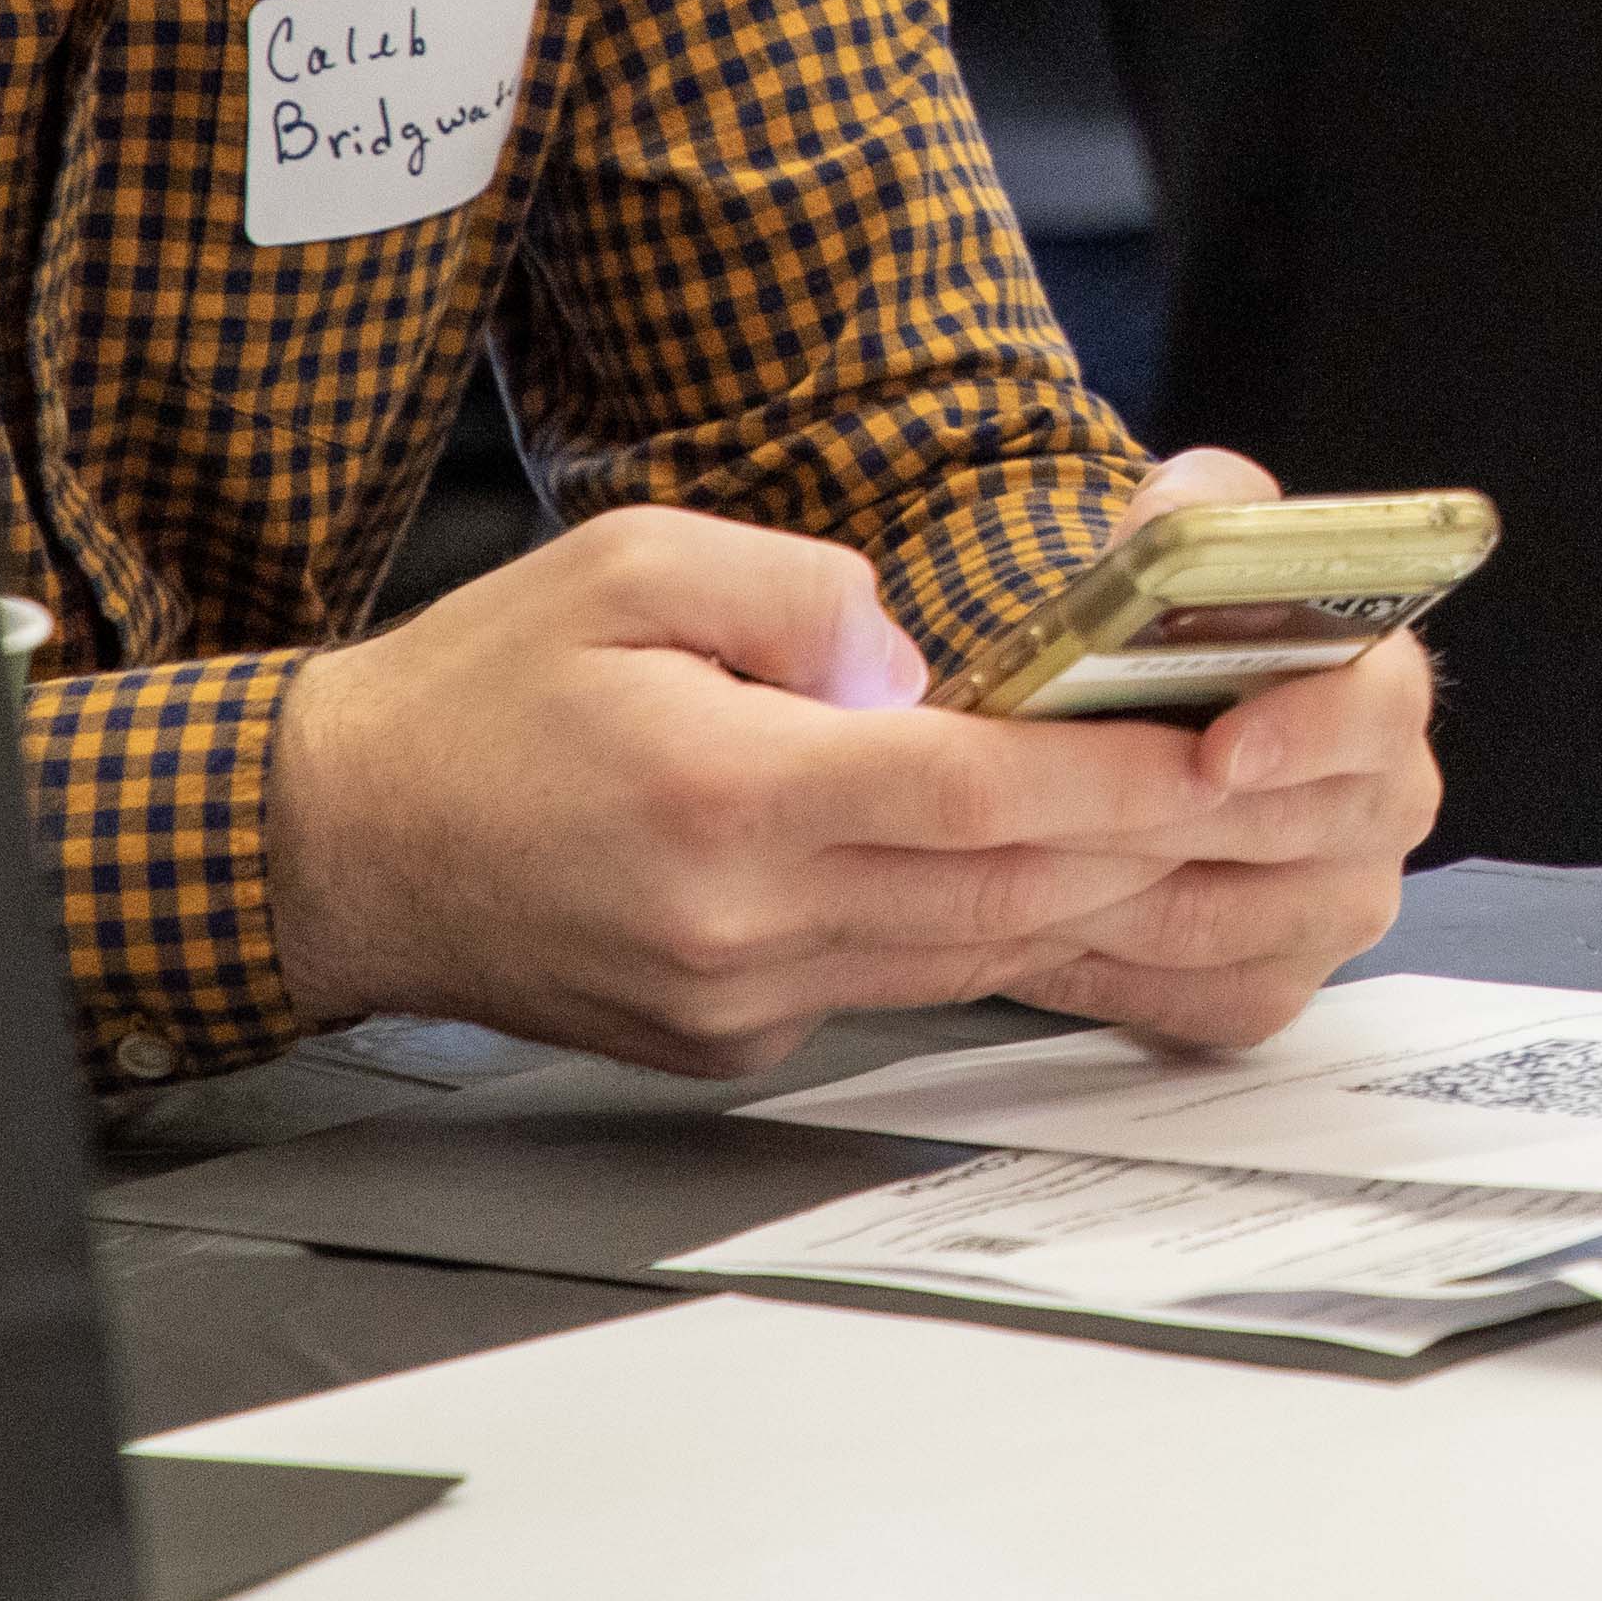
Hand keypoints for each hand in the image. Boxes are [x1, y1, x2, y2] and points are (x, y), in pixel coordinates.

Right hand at [266, 475, 1436, 1077]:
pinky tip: (1050, 871)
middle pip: (999, 892)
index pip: (972, 797)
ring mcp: (736, 998)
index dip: (1115, 779)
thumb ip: (798, 595)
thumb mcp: (631, 565)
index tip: (1222, 748)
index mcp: (723, 797)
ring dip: (1088, 894)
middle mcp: (740, 922)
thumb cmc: (474, 695)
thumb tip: (913, 663)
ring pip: (965, 952)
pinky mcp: (727, 1035)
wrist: (337, 846)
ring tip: (1199, 828)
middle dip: (1147, 842)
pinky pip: (894, 978)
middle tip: (1264, 787)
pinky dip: (984, 927)